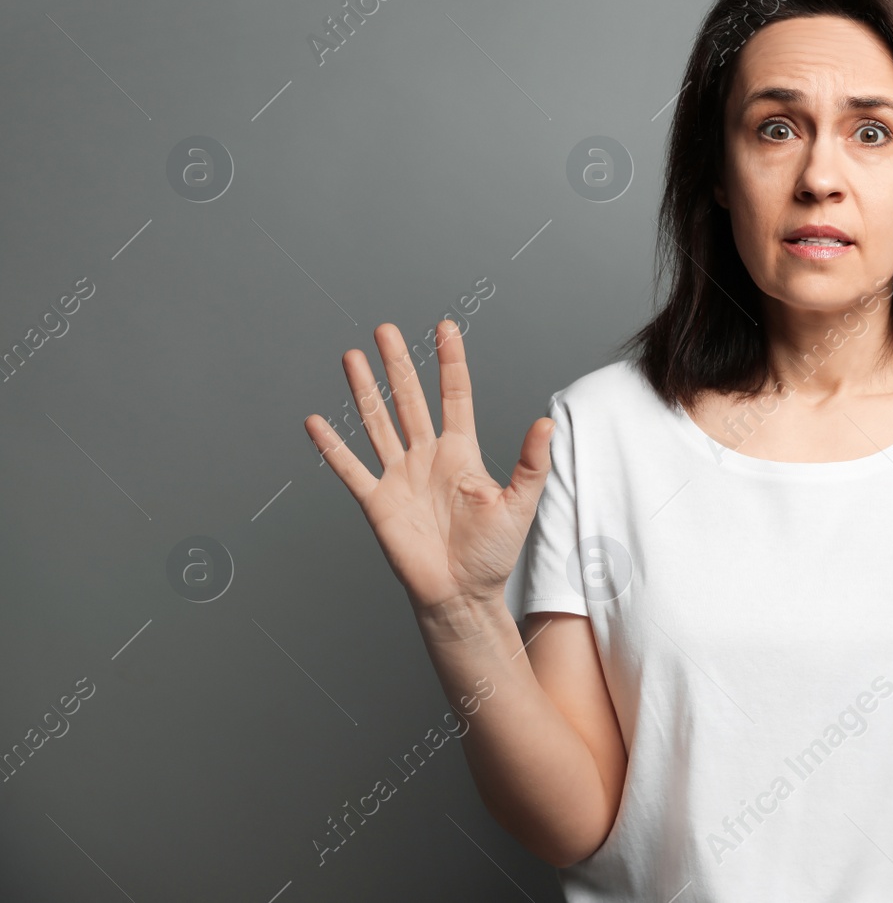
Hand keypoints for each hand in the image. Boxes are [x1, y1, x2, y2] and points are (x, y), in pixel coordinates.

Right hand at [305, 320, 554, 615]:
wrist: (461, 594)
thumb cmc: (492, 554)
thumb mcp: (520, 504)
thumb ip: (531, 463)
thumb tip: (547, 422)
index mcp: (461, 453)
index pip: (454, 395)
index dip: (450, 361)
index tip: (445, 327)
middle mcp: (427, 457)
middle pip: (410, 400)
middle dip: (398, 364)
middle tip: (386, 329)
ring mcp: (400, 477)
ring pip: (378, 423)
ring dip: (364, 391)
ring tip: (352, 357)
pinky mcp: (378, 502)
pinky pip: (351, 469)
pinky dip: (333, 447)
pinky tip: (316, 422)